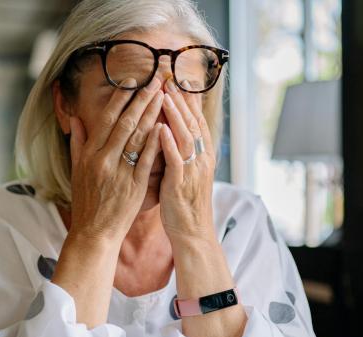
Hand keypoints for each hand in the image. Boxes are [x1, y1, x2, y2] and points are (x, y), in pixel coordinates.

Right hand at [68, 76, 164, 244]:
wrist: (93, 232)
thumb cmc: (86, 202)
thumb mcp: (76, 170)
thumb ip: (77, 143)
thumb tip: (75, 118)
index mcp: (89, 154)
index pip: (107, 119)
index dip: (120, 98)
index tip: (132, 80)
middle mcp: (103, 159)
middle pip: (125, 122)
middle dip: (142, 99)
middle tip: (156, 80)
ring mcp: (119, 172)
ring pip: (138, 136)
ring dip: (152, 113)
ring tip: (164, 96)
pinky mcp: (134, 185)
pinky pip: (146, 159)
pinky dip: (155, 141)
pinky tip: (164, 125)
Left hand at [158, 78, 216, 241]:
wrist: (193, 234)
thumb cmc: (184, 204)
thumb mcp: (186, 173)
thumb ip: (180, 152)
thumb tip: (171, 132)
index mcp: (201, 155)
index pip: (196, 120)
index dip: (187, 99)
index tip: (177, 78)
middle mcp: (200, 159)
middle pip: (192, 122)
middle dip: (181, 98)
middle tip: (169, 77)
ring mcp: (192, 170)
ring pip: (186, 136)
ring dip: (175, 114)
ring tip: (165, 94)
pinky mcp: (181, 184)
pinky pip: (176, 160)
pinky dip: (169, 143)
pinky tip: (161, 129)